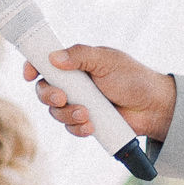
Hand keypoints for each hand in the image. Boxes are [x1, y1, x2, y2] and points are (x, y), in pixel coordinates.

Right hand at [24, 45, 176, 141]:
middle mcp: (74, 84)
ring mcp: (79, 104)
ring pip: (55, 112)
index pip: (46, 63)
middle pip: (44, 90)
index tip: (30, 75)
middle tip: (62, 98)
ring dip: (67, 115)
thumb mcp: (107, 60)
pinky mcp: (86, 122)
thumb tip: (54, 58)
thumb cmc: (133, 78)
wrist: (153, 106)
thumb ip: (80, 55)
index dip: (33, 68)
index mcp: (76, 64)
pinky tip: (91, 126)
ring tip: (86, 114)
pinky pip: (70, 128)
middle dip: (48, 96)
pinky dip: (77, 128)